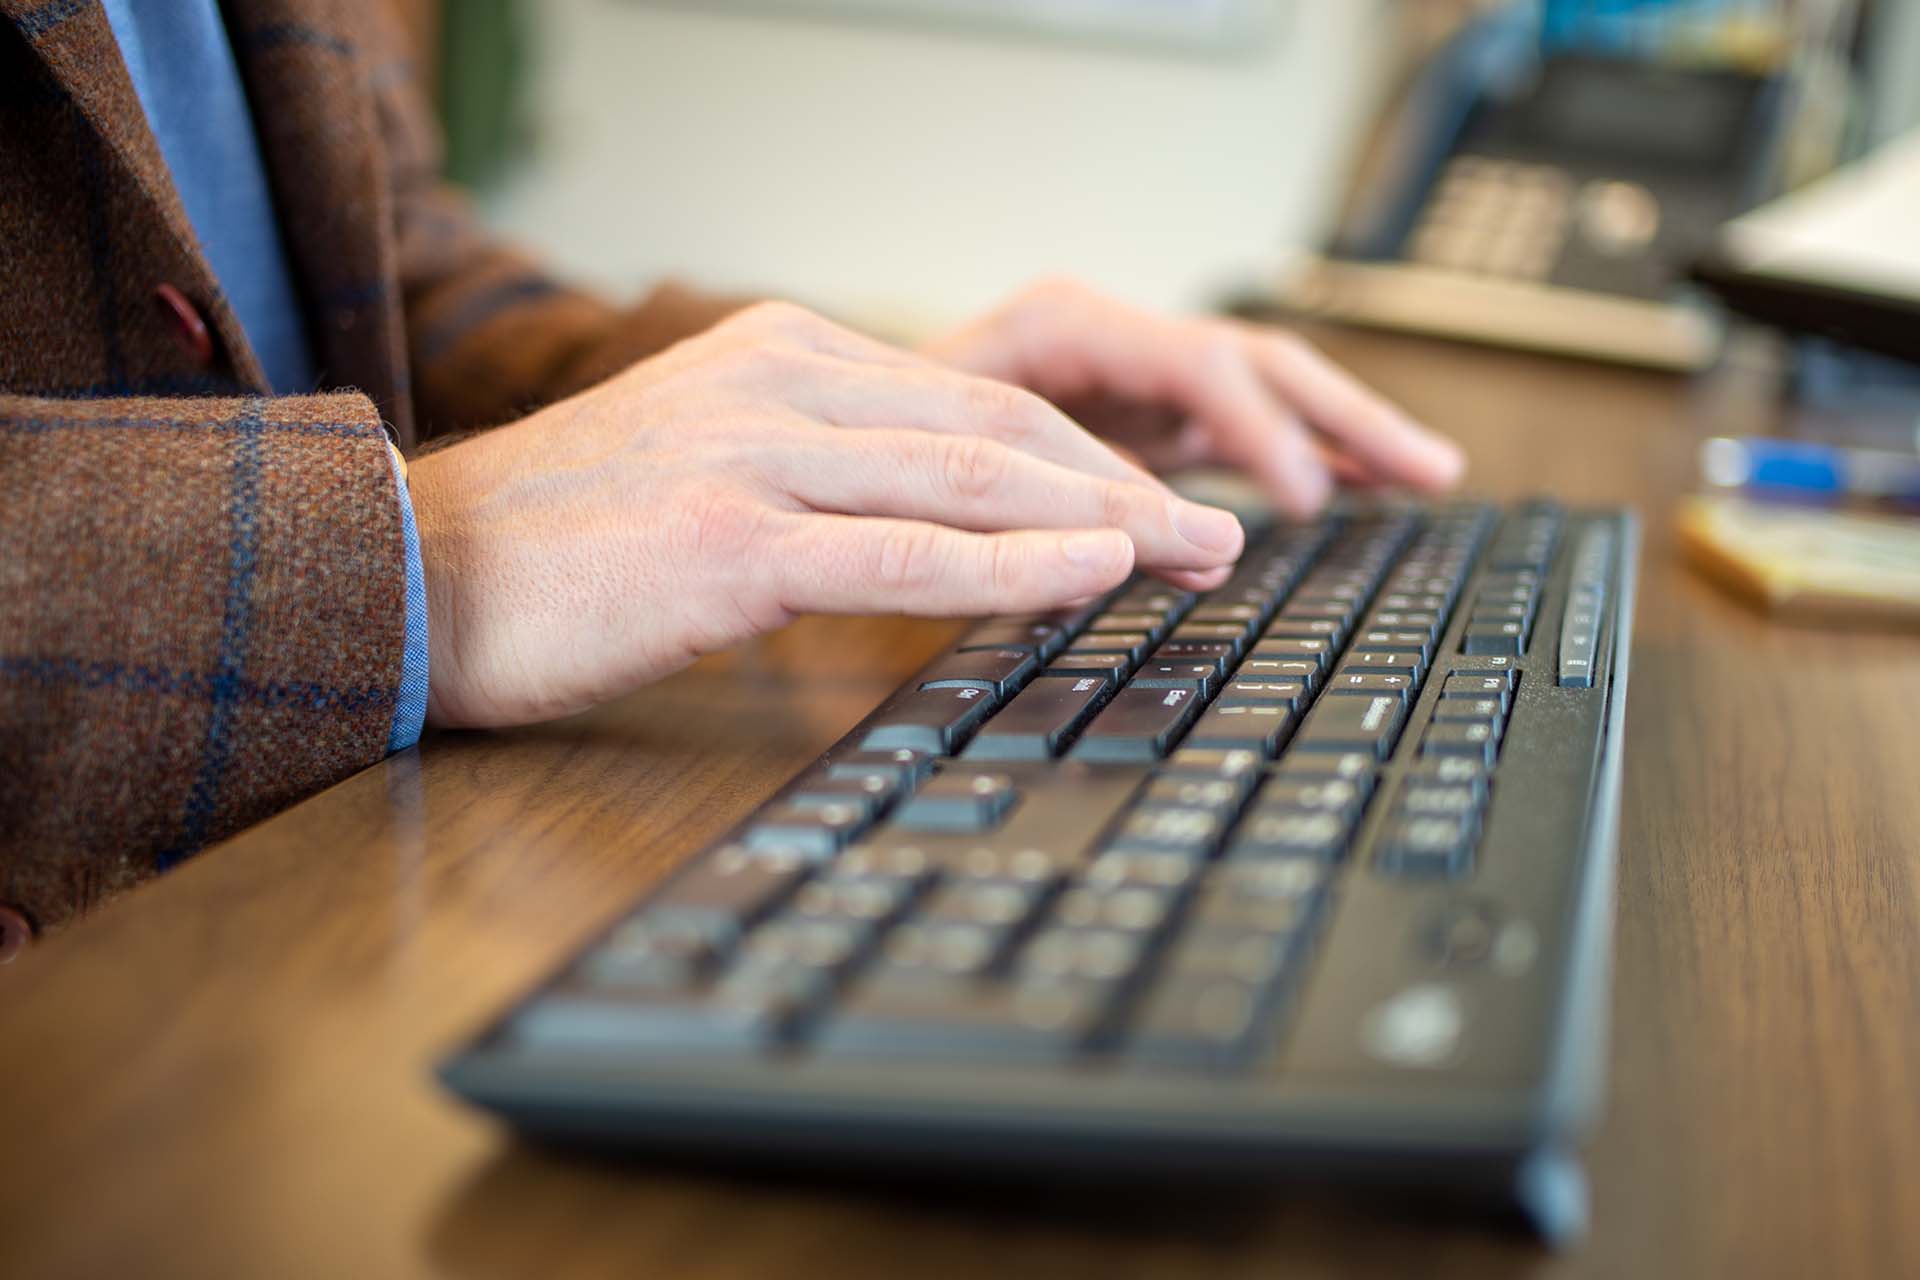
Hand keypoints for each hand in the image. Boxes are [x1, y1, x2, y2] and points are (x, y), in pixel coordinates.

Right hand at [408, 302, 1245, 728]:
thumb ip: (821, 473)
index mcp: (780, 355)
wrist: (411, 571)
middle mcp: (781, 382)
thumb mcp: (705, 466)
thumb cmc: (559, 541)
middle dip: (1124, 484)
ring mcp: (758, 455)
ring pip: (973, 480)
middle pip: (999, 430)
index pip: (970, 402)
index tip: (1158, 503)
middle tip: (1217, 532)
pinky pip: (906, 554)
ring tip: (1199, 555)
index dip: (1083, 458)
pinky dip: (1017, 566)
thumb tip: (934, 524)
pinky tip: (1098, 573)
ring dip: (1105, 521)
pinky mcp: (732, 542)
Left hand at [922, 278, 1465, 516]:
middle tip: (1421, 469)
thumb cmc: (870, 448)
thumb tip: (1115, 551)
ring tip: (1430, 471)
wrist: (835, 440)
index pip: (1187, 364)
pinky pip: (1236, 433)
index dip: (1252, 429)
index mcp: (1058, 327)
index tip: (1302, 495)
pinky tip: (1363, 485)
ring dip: (1343, 431)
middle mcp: (1105, 342)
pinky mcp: (1136, 424)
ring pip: (1258, 393)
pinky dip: (1298, 457)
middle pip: (1249, 364)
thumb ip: (1026, 493)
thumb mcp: (936, 463)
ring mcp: (1127, 383)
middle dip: (1340, 417)